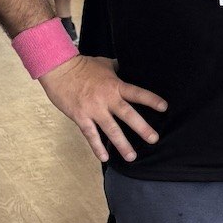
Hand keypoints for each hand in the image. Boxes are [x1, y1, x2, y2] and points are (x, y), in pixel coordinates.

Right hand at [37, 54, 166, 163]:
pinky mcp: (80, 116)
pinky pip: (90, 134)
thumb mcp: (105, 64)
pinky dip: (97, 147)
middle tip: (154, 139)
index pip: (137, 93)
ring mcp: (93, 109)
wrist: (58, 69)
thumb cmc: (82, 65)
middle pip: (128, 115)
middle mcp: (106, 99)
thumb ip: (118, 69)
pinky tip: (104, 158)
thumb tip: (130, 66)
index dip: (151, 100)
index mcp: (115, 85)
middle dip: (142, 128)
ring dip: (122, 144)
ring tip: (132, 157)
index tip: (164, 108)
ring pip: (111, 129)